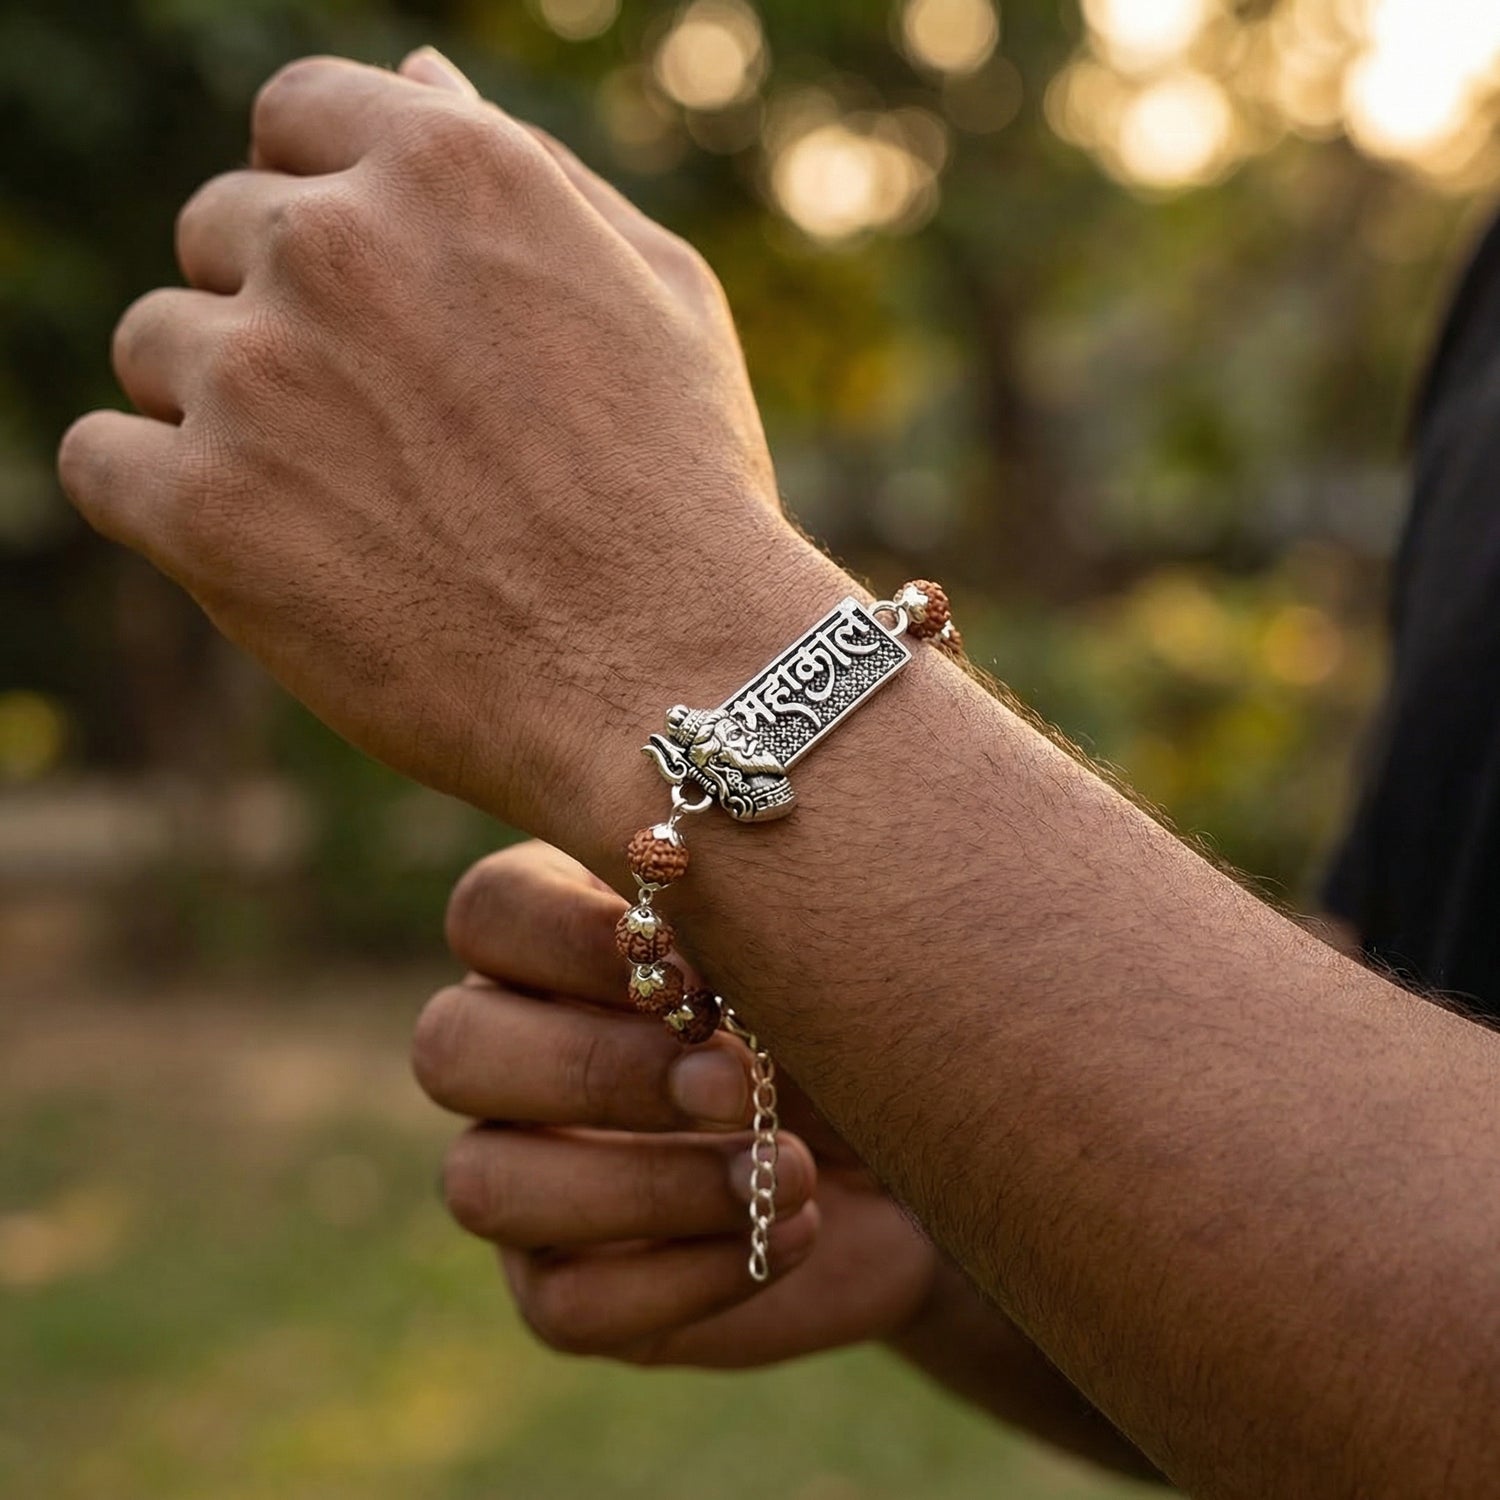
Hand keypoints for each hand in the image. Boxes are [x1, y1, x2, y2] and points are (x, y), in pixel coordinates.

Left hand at [58, 50, 814, 844]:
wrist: (672, 677)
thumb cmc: (685, 494)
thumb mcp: (660, 298)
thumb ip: (532, 173)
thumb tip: (418, 73)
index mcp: (452, 168)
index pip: (296, 116)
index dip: (314, 198)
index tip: (352, 292)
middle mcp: (337, 242)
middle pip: (218, 235)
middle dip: (278, 318)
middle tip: (377, 435)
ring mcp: (260, 372)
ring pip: (156, 351)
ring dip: (221, 413)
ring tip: (342, 509)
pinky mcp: (205, 506)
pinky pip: (101, 458)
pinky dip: (157, 499)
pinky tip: (256, 546)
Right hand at [412, 839, 937, 1364]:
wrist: (919, 1143)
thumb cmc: (846, 1019)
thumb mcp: (807, 967)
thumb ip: (736, 949)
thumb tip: (687, 972)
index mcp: (553, 937)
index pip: (489, 912)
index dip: (566, 935)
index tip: (685, 963)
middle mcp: (511, 1048)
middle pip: (449, 1048)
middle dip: (598, 1067)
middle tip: (734, 1081)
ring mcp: (522, 1172)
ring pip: (481, 1185)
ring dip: (644, 1185)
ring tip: (789, 1171)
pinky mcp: (562, 1286)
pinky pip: (566, 1303)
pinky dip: (692, 1273)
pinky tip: (799, 1232)